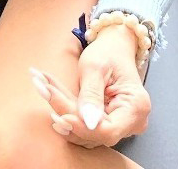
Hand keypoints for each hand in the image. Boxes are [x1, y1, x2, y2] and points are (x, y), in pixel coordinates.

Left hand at [30, 34, 150, 148]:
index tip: (60, 117)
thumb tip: (88, 123)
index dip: (82, 127)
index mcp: (136, 108)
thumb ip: (91, 96)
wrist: (114, 46)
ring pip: (85, 130)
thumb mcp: (96, 68)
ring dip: (62, 109)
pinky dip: (66, 109)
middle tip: (43, 89)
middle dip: (66, 113)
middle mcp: (132, 122)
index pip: (108, 130)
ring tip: (42, 85)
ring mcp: (120, 124)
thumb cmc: (108, 52)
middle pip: (94, 131)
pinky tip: (50, 90)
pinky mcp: (107, 122)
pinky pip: (84, 123)